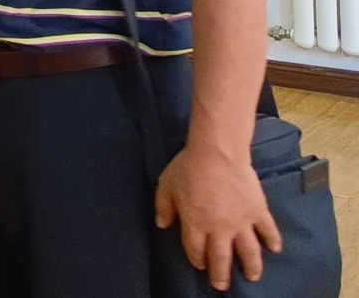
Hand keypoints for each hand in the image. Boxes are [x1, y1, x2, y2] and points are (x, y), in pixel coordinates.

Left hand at [155, 141, 281, 290]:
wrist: (217, 153)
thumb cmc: (188, 167)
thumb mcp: (166, 186)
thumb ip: (163, 207)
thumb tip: (161, 224)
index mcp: (195, 223)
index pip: (196, 250)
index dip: (197, 259)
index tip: (200, 265)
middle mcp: (219, 228)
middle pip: (221, 258)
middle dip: (221, 274)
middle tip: (222, 286)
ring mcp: (241, 221)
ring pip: (248, 251)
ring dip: (251, 267)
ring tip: (252, 278)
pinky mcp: (257, 211)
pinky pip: (268, 230)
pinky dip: (272, 240)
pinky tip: (275, 249)